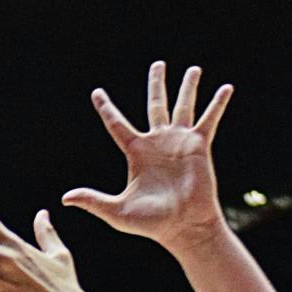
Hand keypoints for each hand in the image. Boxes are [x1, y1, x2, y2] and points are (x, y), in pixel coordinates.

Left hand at [65, 61, 233, 253]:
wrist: (183, 226)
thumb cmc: (152, 223)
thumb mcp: (117, 211)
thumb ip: (93, 200)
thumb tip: (64, 198)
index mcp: (136, 152)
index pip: (117, 124)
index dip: (107, 108)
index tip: (97, 92)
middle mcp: (158, 142)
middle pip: (155, 105)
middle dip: (157, 84)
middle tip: (158, 65)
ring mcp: (180, 142)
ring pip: (183, 106)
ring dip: (188, 87)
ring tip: (194, 69)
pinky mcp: (199, 146)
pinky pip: (209, 119)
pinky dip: (217, 104)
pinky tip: (226, 88)